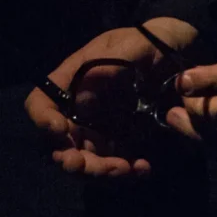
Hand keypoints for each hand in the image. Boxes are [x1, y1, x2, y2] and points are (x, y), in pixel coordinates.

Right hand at [25, 17, 198, 177]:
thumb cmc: (147, 43)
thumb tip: (84, 90)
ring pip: (85, 162)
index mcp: (72, 81)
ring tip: (127, 169)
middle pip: (60, 144)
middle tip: (91, 167)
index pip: (40, 102)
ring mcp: (96, 128)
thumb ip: (110, 65)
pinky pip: (112, 165)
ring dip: (101, 173)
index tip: (62, 131)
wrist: (176, 55)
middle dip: (73, 161)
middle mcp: (77, 109)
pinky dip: (124, 172)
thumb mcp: (132, 46)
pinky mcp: (118, 142)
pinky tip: (142, 168)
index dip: (43, 120)